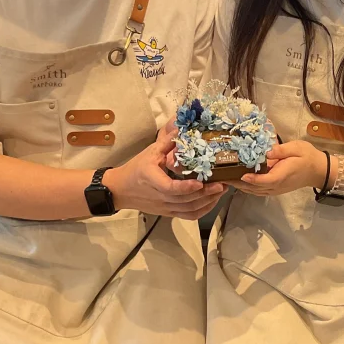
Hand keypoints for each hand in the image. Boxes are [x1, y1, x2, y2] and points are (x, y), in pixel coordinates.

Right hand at [107, 130, 224, 219]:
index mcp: (152, 180)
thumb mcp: (150, 152)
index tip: (200, 182)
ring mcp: (165, 207)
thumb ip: (167, 141)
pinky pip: (188, 216)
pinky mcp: (168, 213)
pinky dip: (202, 211)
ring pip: (189, 210)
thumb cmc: (136, 168)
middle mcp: (159, 197)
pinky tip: (212, 201)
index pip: (170, 188)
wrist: (121, 190)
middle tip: (222, 183)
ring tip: (221, 190)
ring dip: (207, 202)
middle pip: (185, 200)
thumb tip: (184, 127)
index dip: (186, 187)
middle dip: (206, 193)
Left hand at [229, 141, 329, 197]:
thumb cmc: (306, 157)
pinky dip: (246, 187)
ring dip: (239, 186)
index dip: (252, 178)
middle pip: (254, 188)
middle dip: (238, 183)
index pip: (264, 180)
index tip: (240, 174)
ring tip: (225, 178)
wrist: (317, 171)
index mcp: (281, 176)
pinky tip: (237, 180)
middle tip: (222, 176)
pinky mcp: (273, 189)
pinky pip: (257, 191)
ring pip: (254, 191)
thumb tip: (267, 151)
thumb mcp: (296, 148)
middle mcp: (276, 186)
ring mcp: (274, 190)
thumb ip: (281, 150)